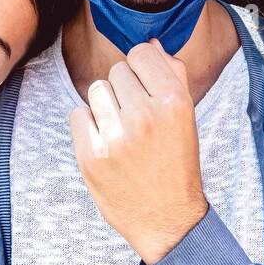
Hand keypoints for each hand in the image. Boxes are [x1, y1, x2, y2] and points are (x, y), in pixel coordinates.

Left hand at [69, 40, 207, 264]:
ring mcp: (116, 137)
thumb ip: (172, 75)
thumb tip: (151, 44)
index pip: (140, 54)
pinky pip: (77, 115)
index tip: (143, 87)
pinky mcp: (91, 156)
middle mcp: (145, 116)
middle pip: (116, 72)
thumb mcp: (186, 118)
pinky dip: (87, 126)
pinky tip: (104, 142)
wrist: (168, 220)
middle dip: (123, 90)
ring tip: (119, 129)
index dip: (140, 68)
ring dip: (104, 106)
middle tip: (135, 118)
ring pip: (96, 90)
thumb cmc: (177, 164)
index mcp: (174, 102)